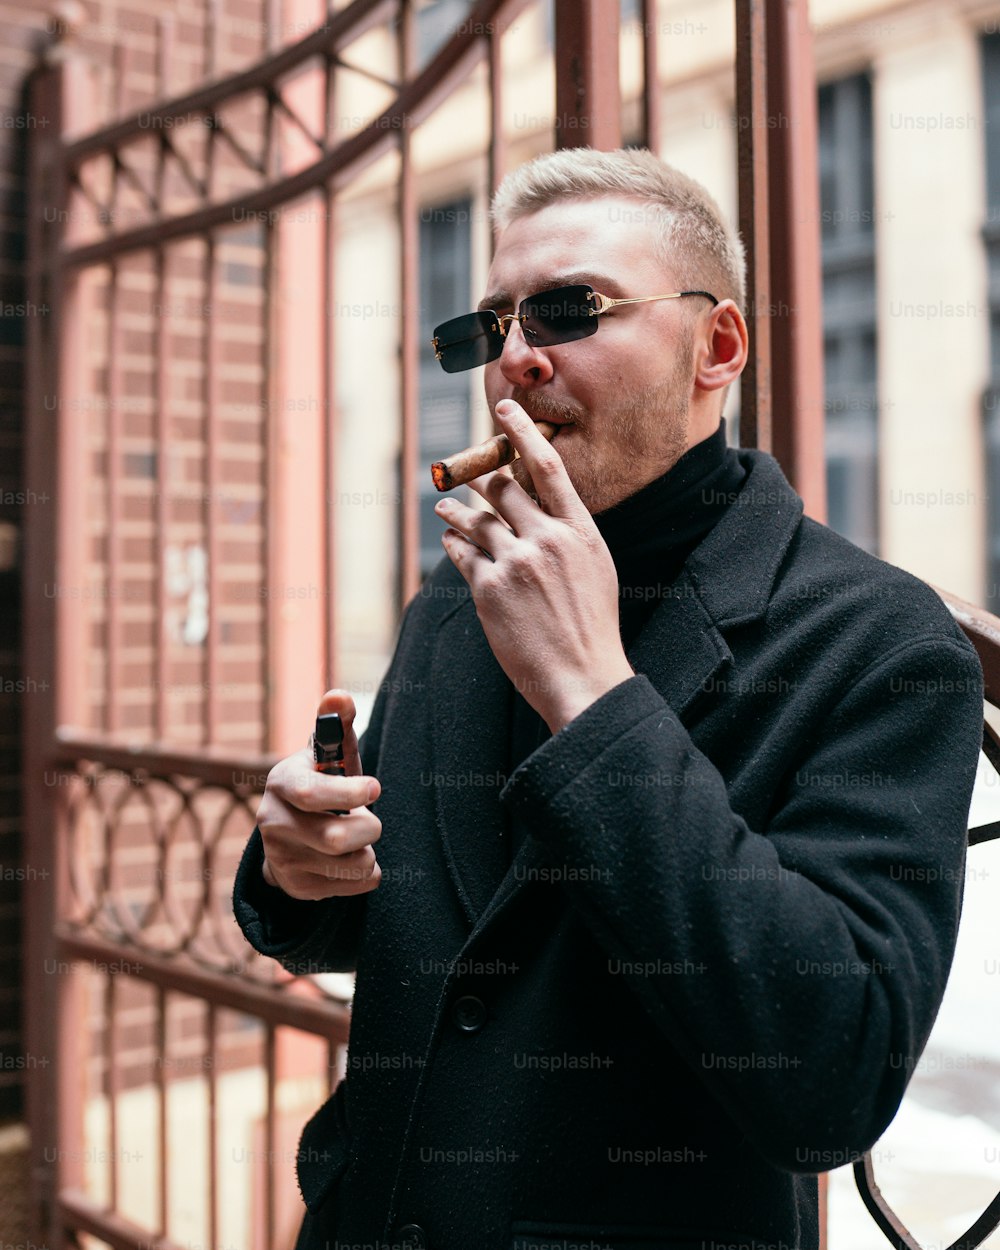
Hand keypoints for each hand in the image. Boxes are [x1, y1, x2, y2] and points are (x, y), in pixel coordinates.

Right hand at [257, 690, 382, 899]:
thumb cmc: (321, 783)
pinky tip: (352, 859)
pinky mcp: (298, 888)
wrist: (293, 836)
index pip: (312, 794)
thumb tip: (340, 697)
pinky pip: (357, 886)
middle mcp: (272, 823)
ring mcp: (282, 860)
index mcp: (281, 783)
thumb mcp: (327, 754)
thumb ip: (335, 724)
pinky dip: (367, 873)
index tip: (374, 789)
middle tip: (368, 820)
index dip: (349, 794)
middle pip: (338, 838)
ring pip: (352, 864)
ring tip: (358, 839)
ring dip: (369, 851)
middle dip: (369, 828)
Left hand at [435, 400, 633, 732]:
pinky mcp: (488, 589)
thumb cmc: (591, 626)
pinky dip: (453, 544)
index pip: (548, 467)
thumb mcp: (595, 569)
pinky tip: (450, 540)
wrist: (582, 675)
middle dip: (480, 476)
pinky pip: (462, 553)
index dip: (522, 432)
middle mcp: (547, 540)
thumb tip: (540, 509)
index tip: (504, 409)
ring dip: (456, 509)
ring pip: (475, 520)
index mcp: (580, 531)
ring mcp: (516, 563)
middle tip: (464, 469)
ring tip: (444, 505)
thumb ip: (568, 535)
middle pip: (504, 489)